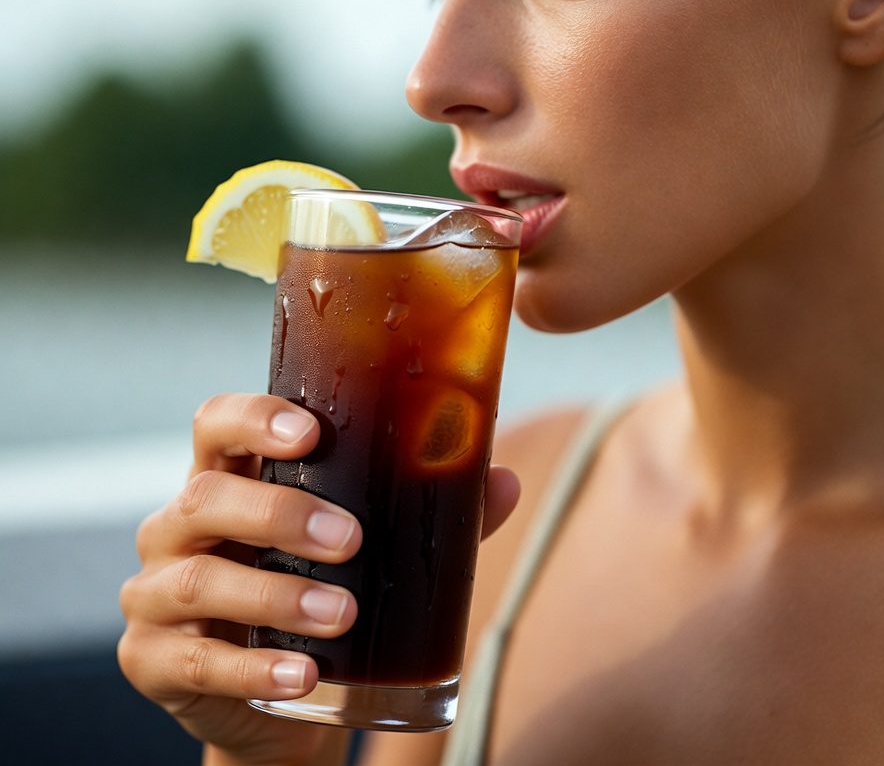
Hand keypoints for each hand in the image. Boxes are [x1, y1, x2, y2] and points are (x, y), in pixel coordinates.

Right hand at [118, 393, 519, 765]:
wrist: (280, 695)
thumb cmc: (320, 588)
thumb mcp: (363, 545)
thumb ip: (426, 511)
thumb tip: (501, 482)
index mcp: (229, 477)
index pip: (216, 423)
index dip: (254, 417)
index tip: (311, 430)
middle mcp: (179, 526)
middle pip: (207, 497)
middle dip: (280, 513)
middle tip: (350, 539)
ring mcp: (156, 594)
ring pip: (199, 581)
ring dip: (277, 597)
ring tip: (344, 616)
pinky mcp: (153, 661)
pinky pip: (196, 664)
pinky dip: (255, 670)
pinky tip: (304, 675)